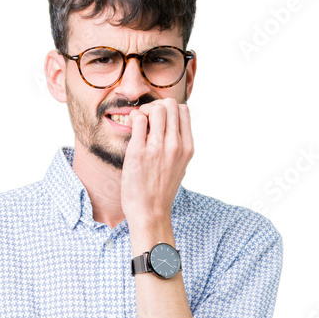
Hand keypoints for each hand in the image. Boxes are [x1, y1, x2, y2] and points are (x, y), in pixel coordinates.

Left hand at [120, 100, 193, 227]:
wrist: (150, 213)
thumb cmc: (161, 191)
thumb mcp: (180, 167)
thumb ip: (178, 146)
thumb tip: (170, 126)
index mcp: (187, 148)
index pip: (183, 110)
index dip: (169, 110)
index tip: (159, 121)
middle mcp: (176, 145)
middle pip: (170, 105)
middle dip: (156, 106)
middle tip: (146, 120)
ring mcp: (158, 148)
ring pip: (156, 108)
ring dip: (144, 110)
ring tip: (138, 124)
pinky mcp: (139, 152)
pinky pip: (138, 120)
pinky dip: (134, 118)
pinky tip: (131, 129)